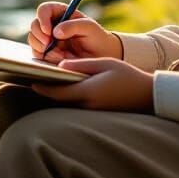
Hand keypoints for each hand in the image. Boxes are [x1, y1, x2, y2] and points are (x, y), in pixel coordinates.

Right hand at [28, 1, 122, 62]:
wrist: (100, 58)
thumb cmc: (97, 38)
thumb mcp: (90, 28)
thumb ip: (73, 26)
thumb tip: (55, 32)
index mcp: (61, 13)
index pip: (45, 9)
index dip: (43, 18)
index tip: (48, 31)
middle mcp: (52, 25)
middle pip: (34, 25)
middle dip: (39, 35)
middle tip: (48, 44)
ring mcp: (48, 40)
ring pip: (33, 40)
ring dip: (41, 47)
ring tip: (59, 54)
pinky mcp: (46, 54)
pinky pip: (37, 54)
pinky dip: (44, 58)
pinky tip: (58, 60)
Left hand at [31, 58, 153, 111]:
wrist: (147, 96)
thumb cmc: (127, 76)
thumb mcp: (104, 64)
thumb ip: (81, 65)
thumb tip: (61, 66)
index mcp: (88, 92)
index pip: (58, 92)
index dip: (43, 87)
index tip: (31, 81)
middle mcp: (87, 105)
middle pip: (60, 100)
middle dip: (47, 92)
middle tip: (34, 81)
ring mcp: (92, 112)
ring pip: (68, 104)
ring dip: (58, 95)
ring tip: (47, 83)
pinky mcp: (97, 113)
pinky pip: (77, 106)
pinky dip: (69, 98)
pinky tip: (66, 89)